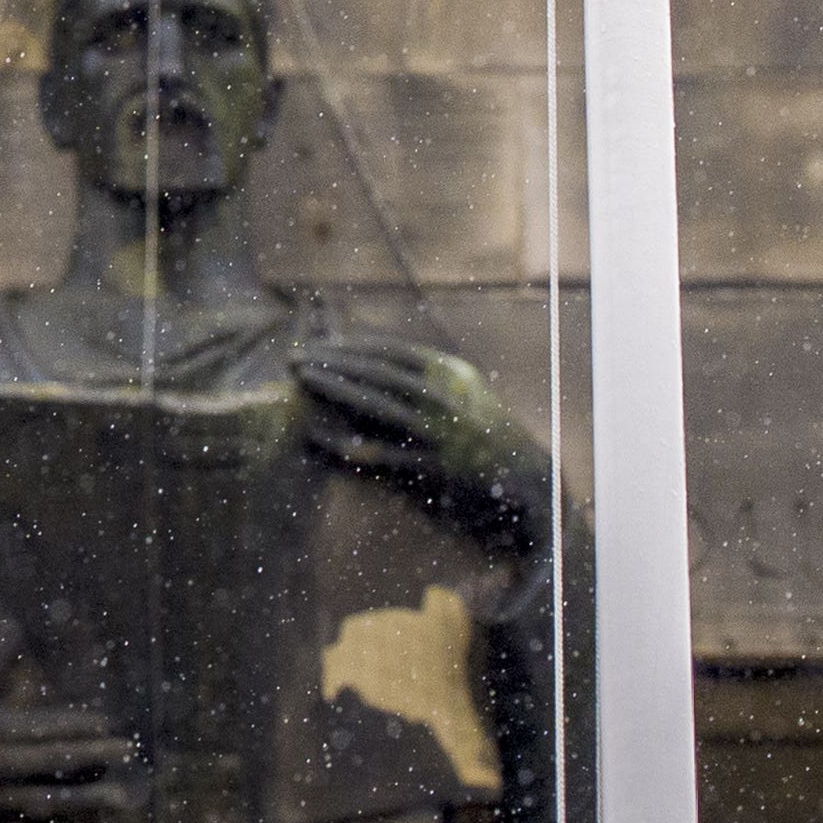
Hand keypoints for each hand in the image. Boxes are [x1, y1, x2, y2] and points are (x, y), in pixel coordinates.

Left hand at [297, 337, 535, 518]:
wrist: (527, 479)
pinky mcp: (431, 467)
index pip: (391, 350)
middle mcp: (444, 396)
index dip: (351, 345)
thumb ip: (426, 373)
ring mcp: (438, 431)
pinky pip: (378, 453)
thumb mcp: (463, 389)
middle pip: (377, 371)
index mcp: (451, 372)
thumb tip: (373, 357)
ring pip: (375, 404)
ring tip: (302, 380)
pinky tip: (316, 437)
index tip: (320, 343)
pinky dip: (343, 443)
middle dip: (333, 361)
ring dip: (334, 388)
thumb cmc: (486, 430)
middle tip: (296, 358)